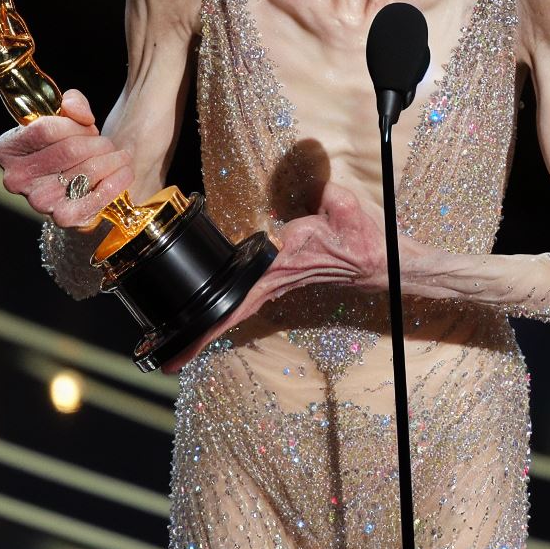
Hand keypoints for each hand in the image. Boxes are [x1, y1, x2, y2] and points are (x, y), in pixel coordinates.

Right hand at [0, 89, 134, 226]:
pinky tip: (125, 172)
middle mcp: (16, 178)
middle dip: (98, 143)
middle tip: (109, 144)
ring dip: (112, 159)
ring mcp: (38, 201)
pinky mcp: (63, 218)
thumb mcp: (65, 116)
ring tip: (120, 156)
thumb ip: (73, 103)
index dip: (75, 125)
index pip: (46, 129)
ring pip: (87, 169)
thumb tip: (82, 116)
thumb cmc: (67, 146)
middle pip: (70, 150)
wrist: (75, 185)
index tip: (89, 128)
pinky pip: (97, 195)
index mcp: (7, 149)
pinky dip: (117, 181)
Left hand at [160, 182, 386, 373]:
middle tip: (169, 361)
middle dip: (201, 337)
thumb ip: (329, 195)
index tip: (193, 330)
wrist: (380, 262)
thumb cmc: (364, 238)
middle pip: (233, 312)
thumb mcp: (348, 209)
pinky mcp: (281, 281)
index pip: (245, 290)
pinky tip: (208, 327)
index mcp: (286, 261)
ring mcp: (279, 283)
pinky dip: (225, 317)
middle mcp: (278, 277)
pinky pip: (247, 303)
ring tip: (176, 355)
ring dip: (208, 332)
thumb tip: (319, 187)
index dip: (219, 312)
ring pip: (237, 311)